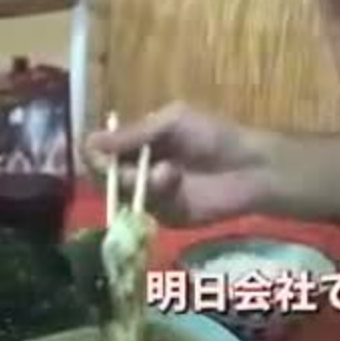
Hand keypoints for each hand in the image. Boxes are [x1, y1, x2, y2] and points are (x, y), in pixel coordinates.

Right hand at [84, 103, 274, 227]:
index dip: (94, 153)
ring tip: (166, 172)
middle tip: (122, 168)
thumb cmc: (215, 135)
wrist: (251, 166)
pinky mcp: (166, 218)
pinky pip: (146, 212)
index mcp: (138, 145)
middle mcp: (138, 171)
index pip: (101, 152)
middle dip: (110, 172)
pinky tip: (173, 181)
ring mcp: (151, 197)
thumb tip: (89, 142)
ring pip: (122, 196)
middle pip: (103, 178)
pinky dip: (157, 195)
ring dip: (138, 182)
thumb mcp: (174, 122)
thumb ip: (135, 134)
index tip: (95, 152)